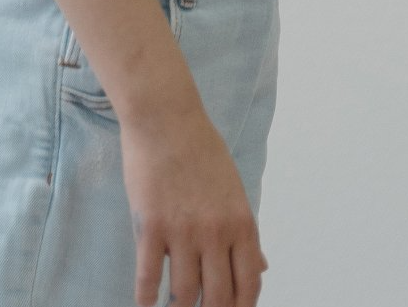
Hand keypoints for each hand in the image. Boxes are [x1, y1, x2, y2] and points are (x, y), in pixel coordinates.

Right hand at [121, 103, 264, 306]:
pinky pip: (148, 277)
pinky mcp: (152, 226)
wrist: (167, 120)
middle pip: (218, 297)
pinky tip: (145, 304)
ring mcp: (183, 231)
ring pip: (184, 294)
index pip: (249, 284)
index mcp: (242, 222)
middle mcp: (216, 232)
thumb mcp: (233, 190)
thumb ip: (245, 232)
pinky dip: (146, 298)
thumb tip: (261, 268)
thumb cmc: (201, 151)